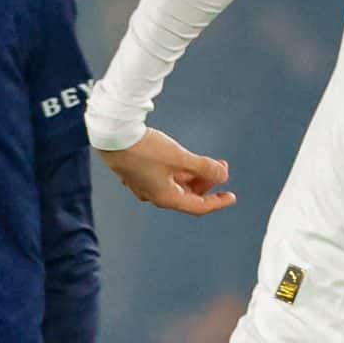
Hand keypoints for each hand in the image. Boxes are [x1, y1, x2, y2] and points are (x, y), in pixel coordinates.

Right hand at [96, 128, 235, 215]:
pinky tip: (184, 159)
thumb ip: (204, 167)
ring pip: (176, 185)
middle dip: (207, 183)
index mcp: (166, 197)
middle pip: (187, 195)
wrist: (112, 136)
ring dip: (194, 175)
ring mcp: (145, 185)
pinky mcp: (138, 173)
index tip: (231, 196)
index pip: (198, 206)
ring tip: (207, 161)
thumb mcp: (180, 158)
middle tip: (221, 167)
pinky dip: (180, 171)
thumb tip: (223, 174)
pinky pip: (165, 177)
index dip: (217, 202)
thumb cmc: (145, 149)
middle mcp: (154, 195)